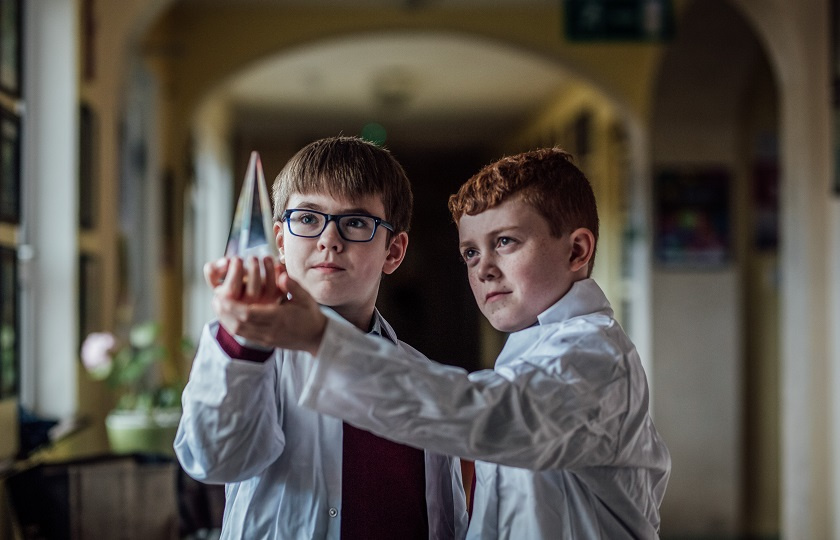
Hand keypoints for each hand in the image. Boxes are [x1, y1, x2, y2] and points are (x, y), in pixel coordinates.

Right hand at [204, 256, 283, 304]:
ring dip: (268, 270)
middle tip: (252, 257)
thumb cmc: (229, 285)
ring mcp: (262, 306)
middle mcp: (247, 307)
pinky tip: (277, 264)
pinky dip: (280, 276)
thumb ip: (212, 270)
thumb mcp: (215, 280)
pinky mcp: (275, 301)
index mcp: (229, 304)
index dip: (234, 273)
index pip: (231, 291)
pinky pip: (281, 290)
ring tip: (265, 257)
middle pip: (253, 292)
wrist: (245, 302)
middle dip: (253, 270)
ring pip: (269, 290)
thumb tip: (226, 261)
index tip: (236, 258)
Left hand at [211, 268, 326, 355]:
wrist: (316, 337)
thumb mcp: (305, 298)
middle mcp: (270, 330)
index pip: (250, 314)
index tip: (223, 295)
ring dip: (226, 319)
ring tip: (217, 307)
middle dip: (225, 312)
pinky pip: (244, 336)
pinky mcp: (265, 342)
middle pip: (241, 324)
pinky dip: (233, 326)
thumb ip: (293, 286)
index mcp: (279, 318)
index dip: (234, 306)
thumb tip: (281, 274)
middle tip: (215, 299)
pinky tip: (227, 317)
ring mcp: (266, 338)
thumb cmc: (310, 315)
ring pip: (240, 331)